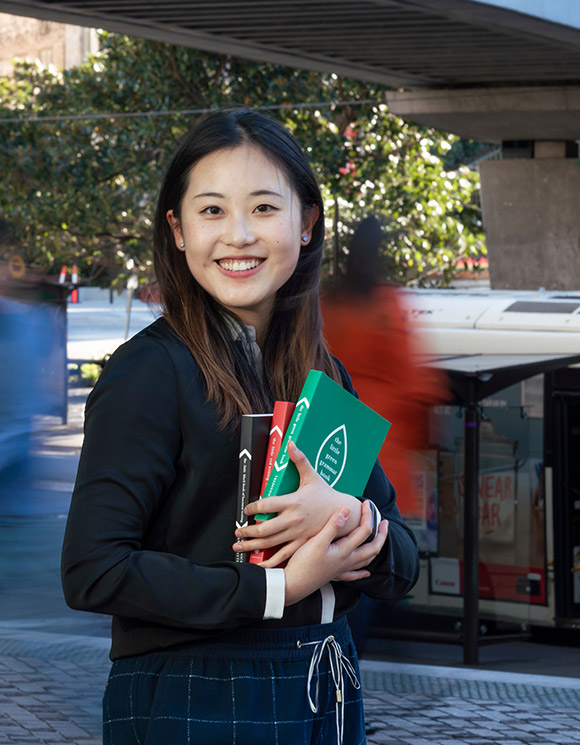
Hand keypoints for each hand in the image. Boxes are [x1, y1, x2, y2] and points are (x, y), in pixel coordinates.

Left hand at [232, 441, 361, 564]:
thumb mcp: (313, 476)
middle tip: (238, 532)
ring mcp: (297, 534)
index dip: (252, 508)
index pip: (266, 505)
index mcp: (293, 502)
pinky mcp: (302, 544)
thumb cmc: (326, 495)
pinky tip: (260, 564)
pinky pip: (283, 555)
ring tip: (239, 545)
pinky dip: (270, 562)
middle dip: (247, 532)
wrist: (345, 515)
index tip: (246, 510)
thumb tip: (291, 444)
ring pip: (270, 543)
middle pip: (264, 529)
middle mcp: (293, 519)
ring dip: (252, 546)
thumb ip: (300, 460)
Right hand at [283, 500, 388, 605]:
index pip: (364, 531)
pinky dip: (362, 572)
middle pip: (373, 548)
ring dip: (375, 548)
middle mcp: (347, 560)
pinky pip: (354, 574)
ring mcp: (342, 569)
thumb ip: (333, 526)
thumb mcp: (317, 541)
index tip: (366, 503)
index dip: (368, 515)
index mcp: (345, 550)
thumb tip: (347, 510)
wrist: (293, 585)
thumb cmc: (304, 563)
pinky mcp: (334, 574)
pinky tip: (366, 573)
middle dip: (381, 534)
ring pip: (366, 560)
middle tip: (384, 522)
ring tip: (378, 540)